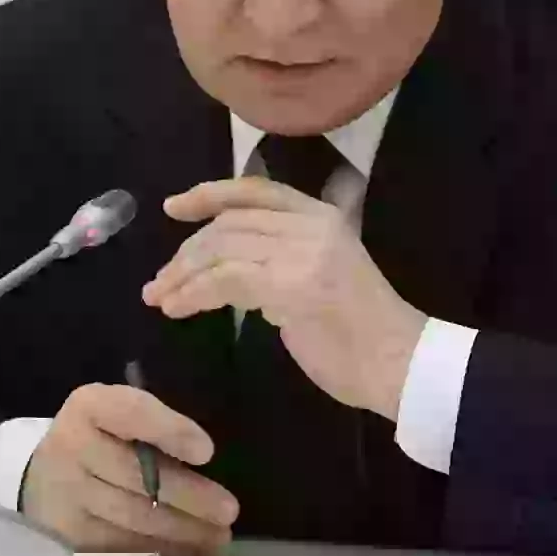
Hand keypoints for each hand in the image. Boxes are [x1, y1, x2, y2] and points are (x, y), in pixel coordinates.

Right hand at [20, 383, 239, 555]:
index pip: (131, 412)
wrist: (45, 475)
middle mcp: (71, 446)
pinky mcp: (69, 532)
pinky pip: (121, 546)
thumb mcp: (120, 415)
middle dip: (188, 495)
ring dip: (181, 530)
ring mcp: (66, 493)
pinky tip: (189, 552)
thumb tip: (202, 457)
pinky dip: (160, 550)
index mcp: (89, 406)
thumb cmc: (101, 438)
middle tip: (228, 510)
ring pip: (132, 516)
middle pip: (136, 474)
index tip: (206, 452)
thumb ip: (154, 426)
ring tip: (217, 536)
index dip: (169, 430)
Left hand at [143, 177, 427, 420]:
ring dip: (182, 276)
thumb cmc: (359, 332)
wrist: (397, 365)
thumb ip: (283, 258)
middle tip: (159, 282)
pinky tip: (178, 309)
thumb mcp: (321, 276)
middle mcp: (312, 225)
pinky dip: (193, 294)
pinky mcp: (293, 286)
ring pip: (222, 250)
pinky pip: (226, 281)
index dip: (209, 194)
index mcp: (321, 216)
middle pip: (230, 224)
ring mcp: (304, 253)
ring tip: (160, 298)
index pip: (256, 190)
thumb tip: (231, 261)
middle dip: (186, 252)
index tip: (172, 207)